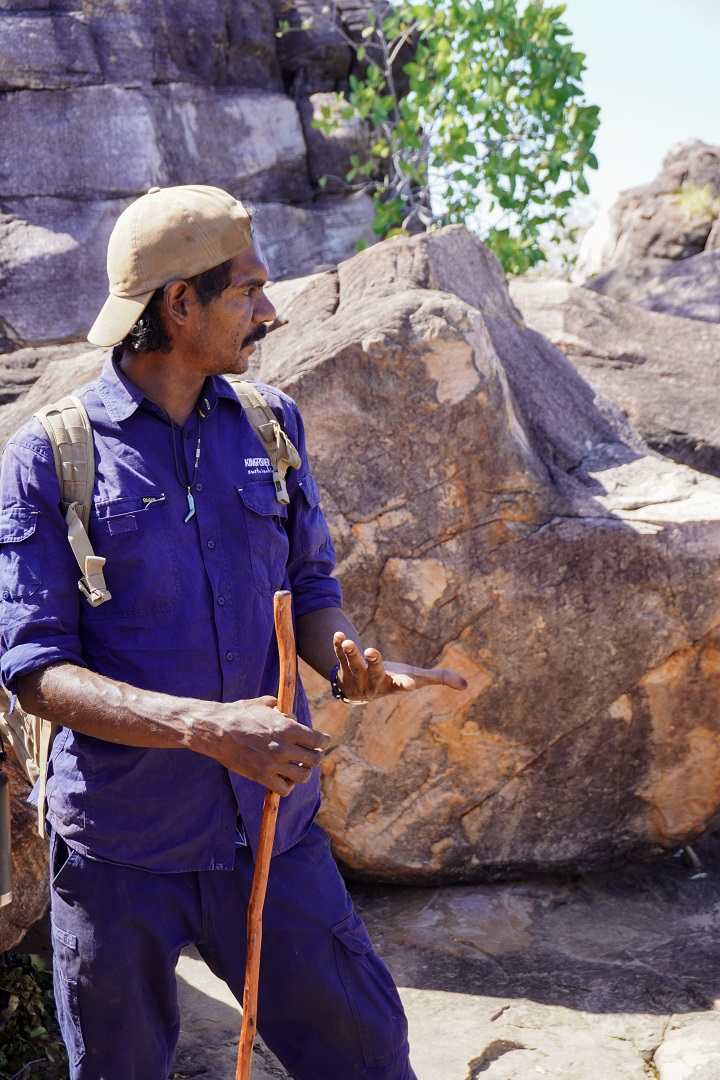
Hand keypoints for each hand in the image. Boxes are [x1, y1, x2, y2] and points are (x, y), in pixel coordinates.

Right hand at [203, 696, 330, 795]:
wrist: (217, 730)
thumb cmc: (239, 713)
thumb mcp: (262, 703)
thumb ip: (279, 707)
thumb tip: (288, 713)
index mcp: (287, 727)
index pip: (319, 739)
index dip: (324, 741)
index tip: (323, 742)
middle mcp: (284, 747)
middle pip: (314, 759)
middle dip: (316, 757)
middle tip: (311, 755)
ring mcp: (274, 764)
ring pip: (303, 776)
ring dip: (303, 772)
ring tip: (298, 768)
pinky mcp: (262, 777)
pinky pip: (284, 789)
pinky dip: (288, 786)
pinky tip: (284, 778)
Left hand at [332, 633, 467, 703]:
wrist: (359, 690)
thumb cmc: (392, 681)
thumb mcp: (416, 678)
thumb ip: (440, 678)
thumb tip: (467, 685)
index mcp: (393, 685)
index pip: (401, 685)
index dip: (405, 684)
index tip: (410, 685)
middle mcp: (373, 684)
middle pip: (373, 673)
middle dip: (373, 663)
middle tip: (372, 651)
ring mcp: (356, 678)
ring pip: (353, 665)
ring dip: (350, 653)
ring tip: (348, 641)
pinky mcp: (342, 670)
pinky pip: (338, 657)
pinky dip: (337, 646)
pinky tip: (337, 634)